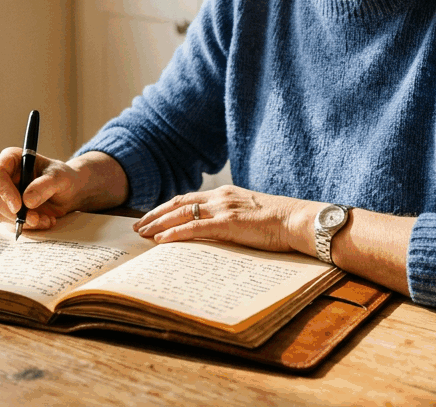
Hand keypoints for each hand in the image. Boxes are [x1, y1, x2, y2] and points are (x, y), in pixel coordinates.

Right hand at [0, 148, 81, 229]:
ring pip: (1, 213)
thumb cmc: (63, 177)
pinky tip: (45, 221)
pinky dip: (28, 226)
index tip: (19, 206)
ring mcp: (5, 194)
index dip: (3, 190)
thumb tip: (27, 201)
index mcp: (12, 159)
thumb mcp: (60, 177)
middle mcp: (4, 176)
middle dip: (15, 213)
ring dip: (24, 221)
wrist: (69, 192)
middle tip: (35, 219)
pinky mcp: (9, 209)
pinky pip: (11, 222)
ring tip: (46, 219)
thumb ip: (45, 185)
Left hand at [133, 185, 319, 253]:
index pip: (188, 199)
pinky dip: (175, 233)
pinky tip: (162, 240)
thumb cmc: (279, 222)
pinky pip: (195, 228)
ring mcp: (223, 209)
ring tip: (143, 234)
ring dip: (159, 224)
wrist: (297, 220)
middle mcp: (220, 197)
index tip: (151, 217)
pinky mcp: (228, 223)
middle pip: (178, 203)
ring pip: (181, 214)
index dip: (166, 208)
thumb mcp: (250, 214)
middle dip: (155, 214)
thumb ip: (231, 218)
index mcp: (225, 194)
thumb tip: (217, 231)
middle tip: (137, 226)